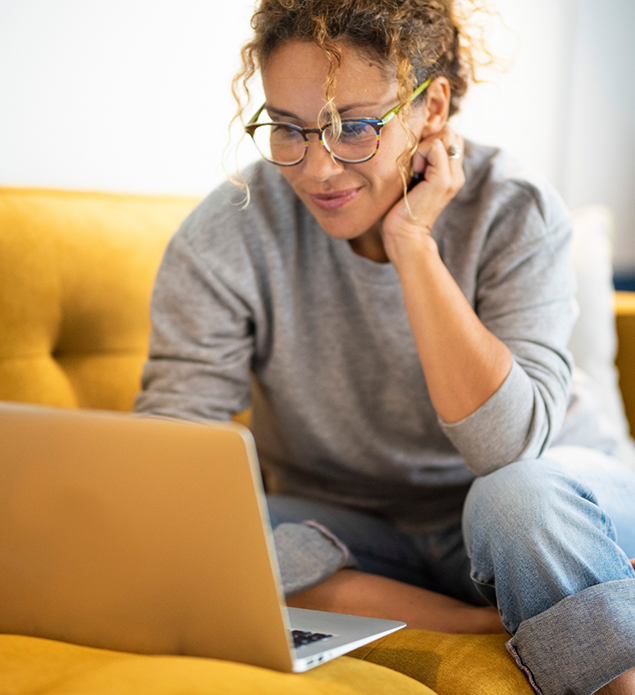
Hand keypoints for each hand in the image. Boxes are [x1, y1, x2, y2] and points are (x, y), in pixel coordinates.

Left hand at [382, 125, 464, 264]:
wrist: (404, 235)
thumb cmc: (401, 208)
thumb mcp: (412, 178)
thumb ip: (419, 160)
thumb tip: (414, 137)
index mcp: (450, 172)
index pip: (449, 136)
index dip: (430, 138)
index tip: (414, 157)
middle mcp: (456, 173)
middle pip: (450, 131)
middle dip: (428, 138)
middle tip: (414, 161)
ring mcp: (452, 176)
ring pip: (446, 134)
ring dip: (424, 145)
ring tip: (414, 167)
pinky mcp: (443, 179)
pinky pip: (435, 146)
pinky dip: (420, 153)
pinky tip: (413, 171)